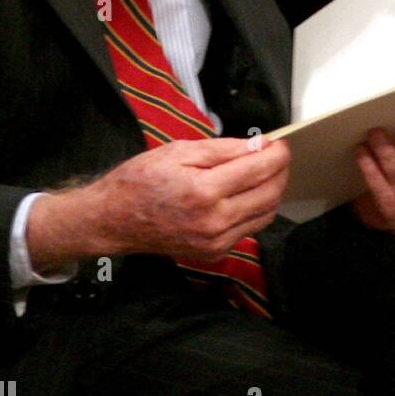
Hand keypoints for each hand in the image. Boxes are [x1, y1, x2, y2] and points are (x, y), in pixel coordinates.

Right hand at [25, 136, 290, 271]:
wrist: (114, 220)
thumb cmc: (141, 179)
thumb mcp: (179, 151)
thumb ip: (223, 149)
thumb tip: (257, 146)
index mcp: (205, 191)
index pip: (259, 169)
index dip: (276, 153)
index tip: (280, 142)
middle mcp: (215, 221)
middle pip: (269, 194)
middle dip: (280, 170)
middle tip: (277, 154)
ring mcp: (216, 242)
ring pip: (265, 214)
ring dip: (273, 190)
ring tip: (265, 171)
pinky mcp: (214, 253)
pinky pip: (249, 229)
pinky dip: (257, 209)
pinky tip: (248, 193)